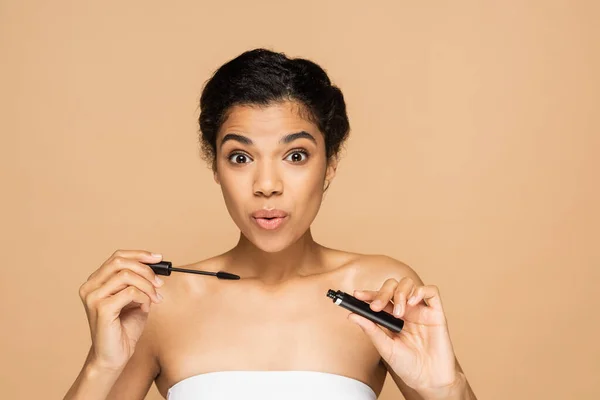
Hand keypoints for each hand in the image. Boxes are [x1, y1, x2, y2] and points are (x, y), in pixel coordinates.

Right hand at [78, 249, 164, 370]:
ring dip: (147, 285)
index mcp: (95, 282)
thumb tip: (156, 266)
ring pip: (126, 275)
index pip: (117, 257)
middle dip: (145, 269)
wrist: (114, 356)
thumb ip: (140, 282)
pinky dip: (143, 297)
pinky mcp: (101, 308)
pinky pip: (130, 292)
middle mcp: (90, 287)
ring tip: (156, 298)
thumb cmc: (124, 329)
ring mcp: (93, 297)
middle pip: (119, 261)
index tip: (158, 258)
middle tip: (159, 282)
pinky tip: (146, 307)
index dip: (139, 254)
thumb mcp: (135, 299)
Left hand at [349, 277, 456, 392]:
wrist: (429, 380)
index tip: (357, 295)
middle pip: (392, 286)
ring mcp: (420, 310)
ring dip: (400, 293)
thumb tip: (352, 315)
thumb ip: (371, 330)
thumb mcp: (385, 348)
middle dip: (382, 292)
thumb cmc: (407, 366)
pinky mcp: (436, 313)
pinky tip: (412, 303)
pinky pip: (431, 291)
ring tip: (399, 313)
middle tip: (377, 306)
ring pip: (409, 284)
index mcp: (392, 317)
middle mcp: (406, 310)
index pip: (379, 298)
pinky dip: (420, 291)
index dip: (368, 294)